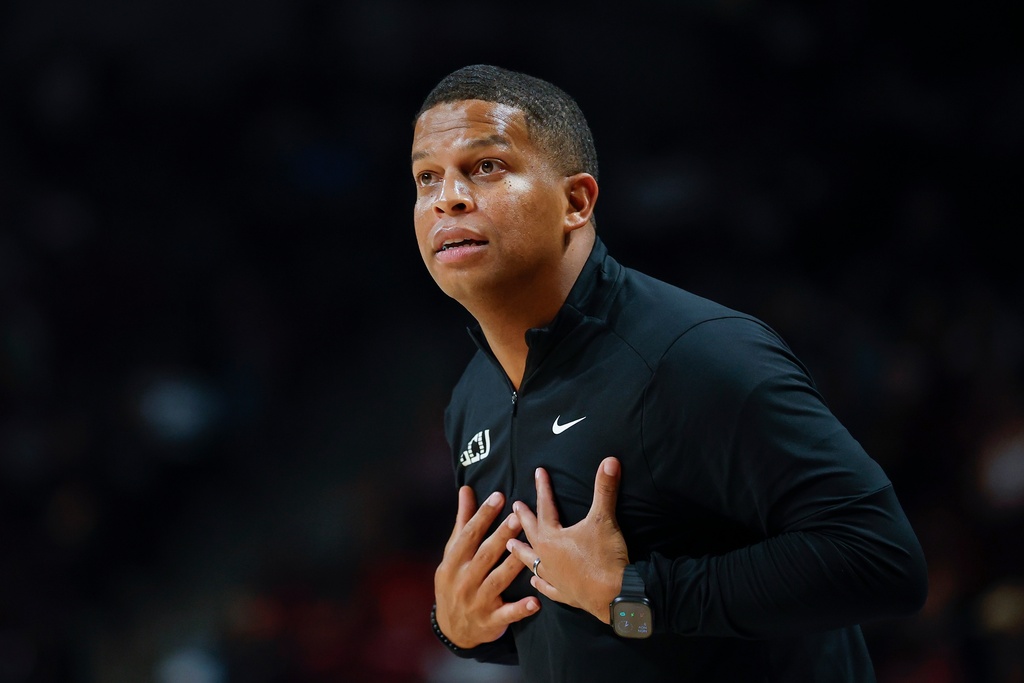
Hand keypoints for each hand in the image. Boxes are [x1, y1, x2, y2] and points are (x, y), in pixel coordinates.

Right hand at [434, 486, 540, 647]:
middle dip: (501, 536)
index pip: (469, 535)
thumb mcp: (454, 553)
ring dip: (512, 565)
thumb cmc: (455, 580)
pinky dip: (520, 609)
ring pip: (496, 581)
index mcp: (454, 562)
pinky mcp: (490, 621)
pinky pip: (507, 614)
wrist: (451, 628)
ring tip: (527, 551)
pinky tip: (536, 601)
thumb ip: (463, 522)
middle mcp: (464, 581)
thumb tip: (466, 489)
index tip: (499, 496)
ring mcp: (477, 601)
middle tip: (518, 517)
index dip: (483, 515)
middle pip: (484, 556)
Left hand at [506, 456, 628, 623]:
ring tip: (510, 545)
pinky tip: (535, 582)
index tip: (538, 472)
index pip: (545, 506)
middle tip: (514, 507)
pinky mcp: (564, 595)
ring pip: (531, 562)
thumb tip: (610, 461)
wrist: (614, 597)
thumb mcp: (604, 519)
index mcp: (551, 537)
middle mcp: (546, 557)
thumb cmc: (604, 556)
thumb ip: (605, 489)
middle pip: (531, 533)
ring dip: (521, 552)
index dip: (543, 487)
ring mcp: (553, 578)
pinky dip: (540, 584)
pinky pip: (547, 588)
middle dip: (523, 518)